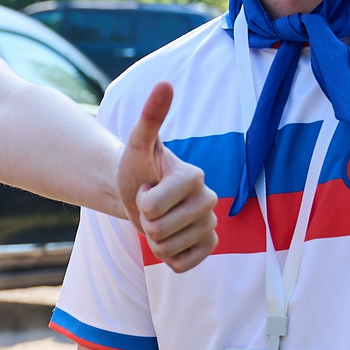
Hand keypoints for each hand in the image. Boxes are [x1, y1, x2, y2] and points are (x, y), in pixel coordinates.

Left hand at [120, 81, 218, 271]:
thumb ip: (151, 116)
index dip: (140, 200)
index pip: (153, 206)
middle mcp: (211, 200)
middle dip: (145, 221)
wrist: (140, 192)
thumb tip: (164, 83)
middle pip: (159, 230)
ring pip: (166, 249)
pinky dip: (167, 256)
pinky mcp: (209, 247)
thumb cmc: (138, 166)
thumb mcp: (138, 143)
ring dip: (153, 239)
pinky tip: (170, 237)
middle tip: (151, 205)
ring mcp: (211, 225)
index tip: (147, 186)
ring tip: (158, 219)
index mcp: (195, 177)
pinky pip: (180, 265)